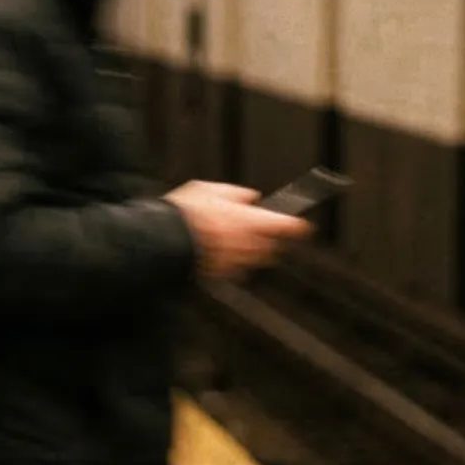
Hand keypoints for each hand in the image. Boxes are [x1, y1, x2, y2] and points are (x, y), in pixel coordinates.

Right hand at [165, 181, 308, 278]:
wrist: (161, 240)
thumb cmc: (185, 213)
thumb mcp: (209, 189)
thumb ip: (235, 193)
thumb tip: (249, 197)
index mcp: (250, 221)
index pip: (287, 225)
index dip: (297, 226)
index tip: (302, 226)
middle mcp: (247, 244)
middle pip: (273, 246)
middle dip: (270, 239)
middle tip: (259, 230)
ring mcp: (234, 262)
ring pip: (254, 259)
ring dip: (251, 251)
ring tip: (234, 240)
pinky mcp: (219, 275)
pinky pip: (234, 269)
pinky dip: (232, 262)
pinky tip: (218, 252)